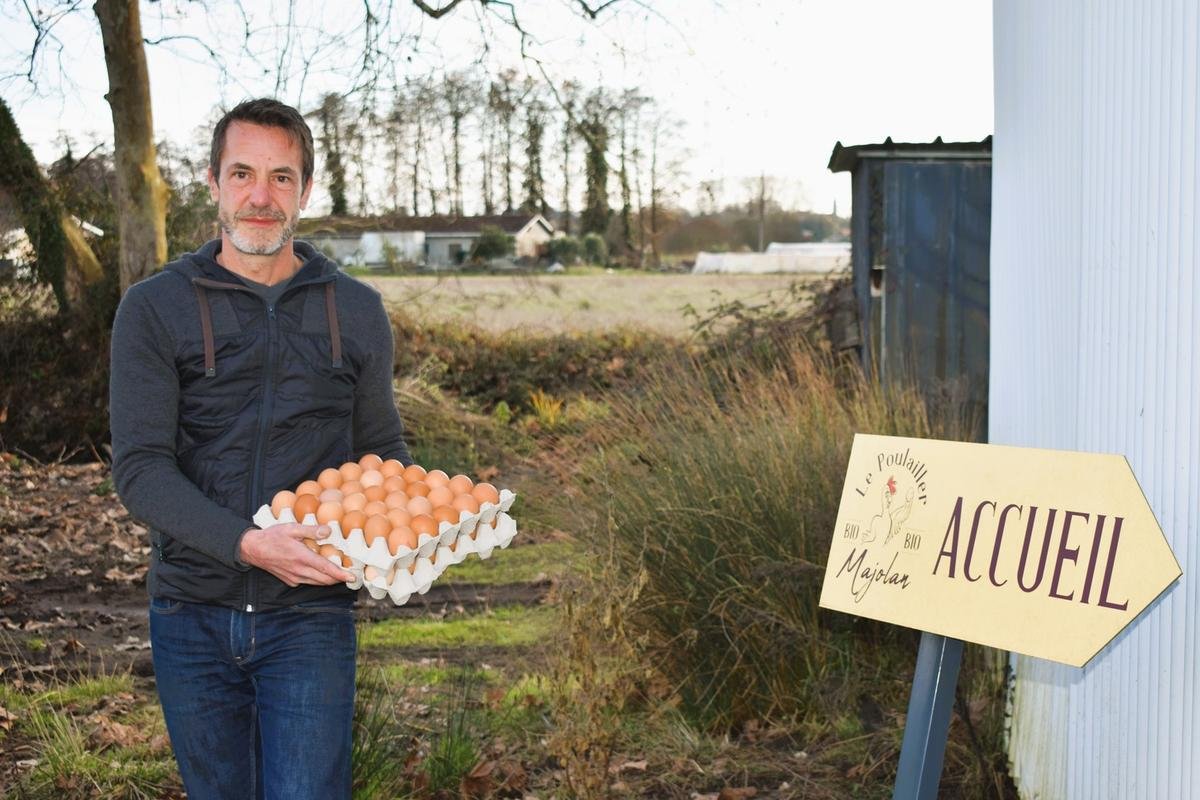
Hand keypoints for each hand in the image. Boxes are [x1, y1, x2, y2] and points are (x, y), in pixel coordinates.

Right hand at [239, 523, 354, 586]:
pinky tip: (319, 570)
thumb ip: (311, 530)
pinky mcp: (289, 581)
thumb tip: (328, 531)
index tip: (352, 577)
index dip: (341, 574)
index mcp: (302, 557)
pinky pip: (307, 582)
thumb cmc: (272, 537)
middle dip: (338, 578)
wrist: (253, 549)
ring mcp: (294, 578)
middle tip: (349, 573)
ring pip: (317, 583)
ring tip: (338, 573)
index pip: (326, 569)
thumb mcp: (292, 528)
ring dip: (328, 580)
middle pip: (324, 579)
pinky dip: (317, 579)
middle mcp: (299, 571)